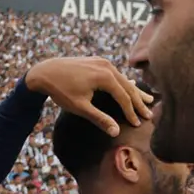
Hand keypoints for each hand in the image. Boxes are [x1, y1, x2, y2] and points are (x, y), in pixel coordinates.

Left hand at [25, 57, 152, 135]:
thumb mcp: (80, 107)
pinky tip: (132, 86)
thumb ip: (100, 118)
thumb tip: (116, 132)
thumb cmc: (61, 91)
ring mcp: (102, 62)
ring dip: (134, 91)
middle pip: (128, 87)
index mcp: (105, 77)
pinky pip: (115, 73)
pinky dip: (123, 82)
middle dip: (139, 102)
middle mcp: (107, 66)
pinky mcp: (97, 61)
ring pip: (123, 79)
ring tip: (148, 100)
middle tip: (150, 115)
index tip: (138, 124)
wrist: (44, 72)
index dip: (131, 112)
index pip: (124, 97)